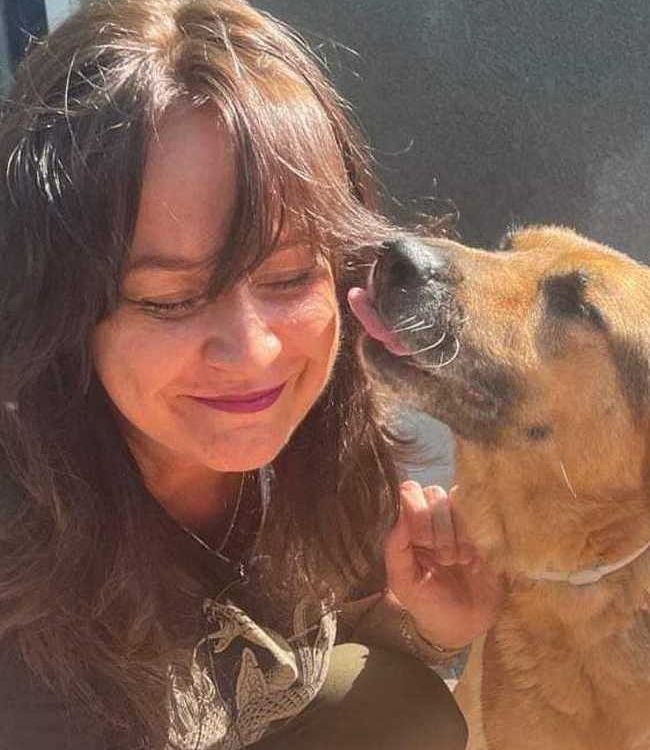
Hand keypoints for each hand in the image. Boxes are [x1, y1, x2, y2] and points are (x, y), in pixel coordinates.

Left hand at [385, 481, 502, 648]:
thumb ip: (395, 549)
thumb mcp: (403, 583)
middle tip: (444, 558)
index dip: (416, 512)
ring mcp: (462, 521)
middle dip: (438, 526)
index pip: (409, 491)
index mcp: (409, 524)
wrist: (463, 626)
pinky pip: (483, 515)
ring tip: (460, 562)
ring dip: (459, 534)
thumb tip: (398, 516)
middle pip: (435, 494)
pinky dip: (478, 537)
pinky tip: (477, 560)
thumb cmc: (427, 602)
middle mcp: (435, 516)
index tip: (422, 542)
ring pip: (459, 503)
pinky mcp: (487, 530)